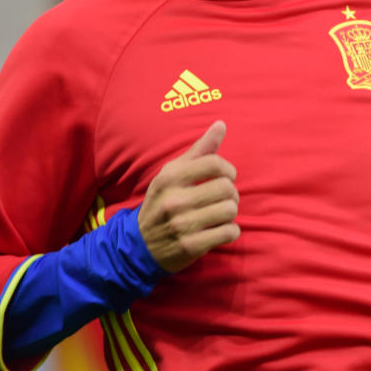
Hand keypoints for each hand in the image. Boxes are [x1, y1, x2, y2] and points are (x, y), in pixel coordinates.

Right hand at [139, 120, 239, 272]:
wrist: (140, 245)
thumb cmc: (162, 202)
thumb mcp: (172, 174)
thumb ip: (199, 150)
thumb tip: (221, 124)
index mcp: (170, 177)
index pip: (214, 164)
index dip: (228, 169)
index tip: (226, 176)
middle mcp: (174, 200)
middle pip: (226, 188)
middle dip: (231, 193)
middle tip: (223, 198)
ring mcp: (182, 224)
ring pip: (230, 210)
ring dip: (230, 213)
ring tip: (219, 214)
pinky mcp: (191, 246)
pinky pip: (229, 233)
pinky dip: (230, 231)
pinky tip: (219, 230)